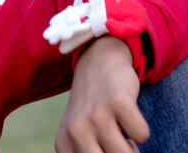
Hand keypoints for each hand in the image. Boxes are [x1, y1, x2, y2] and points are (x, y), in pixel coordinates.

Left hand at [55, 37, 149, 151]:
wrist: (97, 63)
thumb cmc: (91, 108)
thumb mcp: (79, 134)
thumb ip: (87, 152)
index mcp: (64, 144)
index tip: (103, 145)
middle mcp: (75, 130)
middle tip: (117, 143)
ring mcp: (96, 115)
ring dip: (131, 148)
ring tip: (122, 132)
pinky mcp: (117, 102)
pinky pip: (141, 135)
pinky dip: (140, 130)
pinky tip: (126, 115)